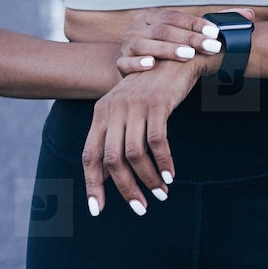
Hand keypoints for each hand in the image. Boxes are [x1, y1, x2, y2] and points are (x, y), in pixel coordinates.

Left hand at [82, 55, 202, 216]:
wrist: (177, 58)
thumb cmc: (152, 90)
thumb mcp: (127, 111)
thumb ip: (114, 139)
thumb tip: (106, 178)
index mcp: (102, 111)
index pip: (90, 154)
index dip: (92, 184)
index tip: (97, 210)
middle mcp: (114, 107)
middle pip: (112, 159)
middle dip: (125, 189)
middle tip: (140, 208)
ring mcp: (135, 104)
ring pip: (134, 154)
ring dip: (148, 179)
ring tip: (161, 194)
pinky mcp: (157, 102)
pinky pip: (157, 141)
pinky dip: (164, 162)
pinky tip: (170, 175)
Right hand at [116, 7, 254, 77]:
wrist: (133, 71)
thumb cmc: (167, 50)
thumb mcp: (186, 36)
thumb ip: (215, 24)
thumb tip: (249, 14)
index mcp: (152, 15)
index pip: (175, 16)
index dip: (195, 24)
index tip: (215, 33)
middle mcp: (138, 26)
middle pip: (163, 30)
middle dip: (189, 39)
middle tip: (211, 47)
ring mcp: (127, 44)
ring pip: (145, 44)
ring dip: (168, 49)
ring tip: (187, 55)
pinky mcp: (120, 63)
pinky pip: (126, 62)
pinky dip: (138, 62)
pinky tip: (152, 65)